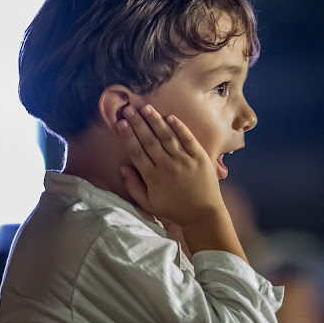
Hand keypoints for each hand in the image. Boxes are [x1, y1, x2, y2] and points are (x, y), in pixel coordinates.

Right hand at [117, 105, 224, 227]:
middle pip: (149, 140)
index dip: (128, 135)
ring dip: (155, 121)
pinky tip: (170, 117)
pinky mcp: (199, 157)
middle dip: (138, 123)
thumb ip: (133, 185)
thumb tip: (123, 166)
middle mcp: (167, 166)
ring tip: (146, 108)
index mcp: (153, 177)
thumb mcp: (148, 203)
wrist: (203, 214)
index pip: (137, 151)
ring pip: (167, 136)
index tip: (121, 122)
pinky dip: (179, 127)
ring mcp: (184, 160)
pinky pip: (188, 138)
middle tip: (129, 109)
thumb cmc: (174, 209)